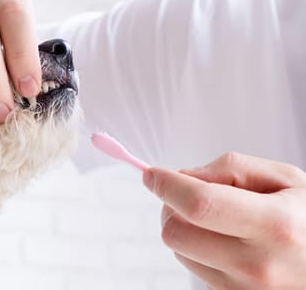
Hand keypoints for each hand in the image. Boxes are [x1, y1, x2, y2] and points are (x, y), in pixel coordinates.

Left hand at [143, 152, 305, 288]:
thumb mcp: (285, 179)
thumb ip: (231, 169)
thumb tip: (184, 176)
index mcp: (275, 225)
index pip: (199, 204)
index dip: (167, 186)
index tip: (151, 175)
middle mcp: (258, 265)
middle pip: (176, 232)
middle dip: (170, 206)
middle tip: (183, 193)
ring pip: (179, 251)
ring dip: (183, 228)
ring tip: (214, 218)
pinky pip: (193, 268)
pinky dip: (196, 248)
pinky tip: (222, 240)